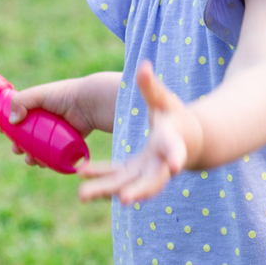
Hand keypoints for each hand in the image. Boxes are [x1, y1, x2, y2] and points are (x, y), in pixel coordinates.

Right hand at [7, 74, 112, 166]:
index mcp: (37, 105)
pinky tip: (42, 164)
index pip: (19, 115)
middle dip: (18, 144)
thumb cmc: (63, 95)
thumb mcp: (39, 94)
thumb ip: (21, 101)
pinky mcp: (66, 141)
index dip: (9, 124)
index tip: (2, 131)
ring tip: (30, 160)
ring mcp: (56, 131)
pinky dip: (46, 160)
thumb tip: (12, 121)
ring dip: (31, 156)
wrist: (88, 104)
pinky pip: (53, 154)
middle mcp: (46, 118)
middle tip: (16, 150)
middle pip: (27, 134)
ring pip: (39, 147)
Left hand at [77, 61, 202, 203]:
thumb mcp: (164, 99)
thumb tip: (143, 65)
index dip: (175, 156)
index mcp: (172, 142)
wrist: (185, 140)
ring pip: (127, 186)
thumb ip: (151, 85)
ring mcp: (147, 174)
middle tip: (122, 199)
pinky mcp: (134, 175)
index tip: (175, 166)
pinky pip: (115, 178)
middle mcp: (161, 165)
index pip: (175, 150)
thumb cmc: (175, 116)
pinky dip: (99, 177)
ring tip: (81, 195)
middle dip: (136, 191)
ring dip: (106, 190)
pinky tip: (80, 171)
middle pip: (151, 181)